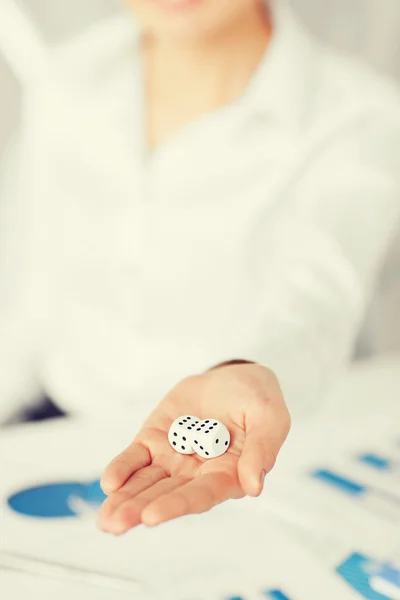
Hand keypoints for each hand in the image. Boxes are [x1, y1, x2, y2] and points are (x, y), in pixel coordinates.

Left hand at [97, 363, 289, 533]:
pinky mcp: (155, 440)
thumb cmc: (257, 400)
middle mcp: (198, 473)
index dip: (177, 505)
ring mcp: (173, 458)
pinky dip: (122, 469)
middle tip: (117, 523)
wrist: (233, 378)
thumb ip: (263, 448)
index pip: (201, 495)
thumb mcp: (270, 417)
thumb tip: (255, 485)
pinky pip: (136, 459)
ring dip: (126, 499)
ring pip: (146, 483)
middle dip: (140, 509)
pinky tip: (110, 483)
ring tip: (106, 518)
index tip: (152, 516)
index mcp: (228, 474)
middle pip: (167, 495)